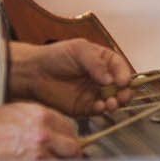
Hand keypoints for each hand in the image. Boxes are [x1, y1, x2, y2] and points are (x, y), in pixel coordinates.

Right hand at [0, 102, 82, 159]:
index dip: (68, 138)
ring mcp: (38, 153)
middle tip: (64, 159)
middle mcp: (43, 133)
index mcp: (41, 115)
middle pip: (73, 148)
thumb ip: (40, 119)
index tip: (65, 144)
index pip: (70, 128)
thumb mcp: (17, 111)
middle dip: (70, 154)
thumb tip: (56, 130)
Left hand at [13, 37, 133, 116]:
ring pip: (113, 100)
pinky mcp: (85, 107)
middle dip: (125, 92)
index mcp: (103, 61)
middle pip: (121, 86)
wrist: (34, 73)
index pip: (120, 68)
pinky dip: (102, 110)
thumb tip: (110, 78)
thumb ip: (95, 62)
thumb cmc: (55, 57)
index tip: (123, 81)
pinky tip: (100, 107)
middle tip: (122, 95)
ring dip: (116, 102)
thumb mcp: (78, 50)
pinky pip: (98, 110)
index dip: (124, 74)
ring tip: (111, 103)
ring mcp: (94, 93)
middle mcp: (102, 78)